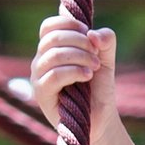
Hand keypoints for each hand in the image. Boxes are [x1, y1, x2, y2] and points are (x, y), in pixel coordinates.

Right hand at [30, 15, 121, 144]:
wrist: (100, 120)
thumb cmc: (99, 89)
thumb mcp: (106, 60)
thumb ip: (106, 41)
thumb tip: (93, 33)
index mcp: (52, 50)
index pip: (49, 27)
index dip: (67, 24)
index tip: (88, 32)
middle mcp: (41, 61)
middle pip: (53, 38)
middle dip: (79, 42)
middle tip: (96, 55)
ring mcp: (38, 77)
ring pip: (54, 55)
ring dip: (80, 57)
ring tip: (94, 68)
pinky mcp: (41, 94)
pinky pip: (54, 75)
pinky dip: (74, 71)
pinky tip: (87, 75)